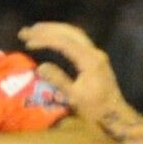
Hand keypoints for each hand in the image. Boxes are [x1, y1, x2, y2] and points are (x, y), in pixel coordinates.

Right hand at [18, 22, 142, 139]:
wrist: (115, 114)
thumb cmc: (95, 109)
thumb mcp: (74, 97)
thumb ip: (58, 80)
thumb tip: (40, 67)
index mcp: (90, 60)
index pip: (64, 42)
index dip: (44, 39)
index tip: (27, 41)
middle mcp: (94, 52)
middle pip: (69, 32)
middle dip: (47, 29)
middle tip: (27, 31)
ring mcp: (96, 54)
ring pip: (73, 34)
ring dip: (54, 30)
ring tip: (35, 32)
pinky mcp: (95, 58)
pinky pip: (77, 41)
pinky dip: (61, 37)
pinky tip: (51, 40)